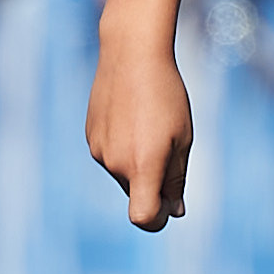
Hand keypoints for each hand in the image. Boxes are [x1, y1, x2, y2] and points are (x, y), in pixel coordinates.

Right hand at [86, 36, 191, 229]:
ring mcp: (98, 150)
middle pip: (136, 193)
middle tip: (169, 147)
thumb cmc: (166, 95)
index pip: (143, 218)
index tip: (170, 204)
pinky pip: (110, 155)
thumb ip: (176, 178)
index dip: (158, 219)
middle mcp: (115, 163)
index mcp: (142, 165)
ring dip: (138, 163)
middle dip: (153, 184)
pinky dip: (124, 147)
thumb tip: (174, 210)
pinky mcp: (90, 136)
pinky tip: (132, 116)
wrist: (131, 53)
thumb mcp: (182, 138)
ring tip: (149, 124)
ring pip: (123, 173)